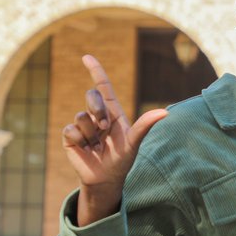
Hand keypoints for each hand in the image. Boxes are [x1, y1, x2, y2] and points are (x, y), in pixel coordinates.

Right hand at [61, 55, 167, 222]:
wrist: (106, 178)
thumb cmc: (122, 159)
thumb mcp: (134, 142)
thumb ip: (146, 125)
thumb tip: (165, 112)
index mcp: (113, 112)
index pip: (103, 87)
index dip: (96, 71)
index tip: (87, 57)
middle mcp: (97, 115)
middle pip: (91, 97)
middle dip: (97, 110)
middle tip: (105, 128)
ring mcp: (83, 125)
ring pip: (81, 116)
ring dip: (92, 134)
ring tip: (98, 146)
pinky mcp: (70, 136)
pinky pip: (70, 129)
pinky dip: (80, 140)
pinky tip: (86, 149)